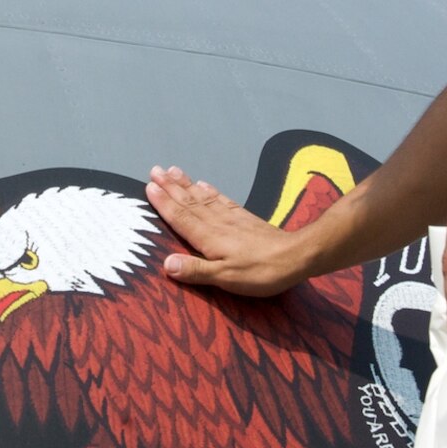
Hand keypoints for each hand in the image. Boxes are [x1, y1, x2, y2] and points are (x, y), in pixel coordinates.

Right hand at [145, 165, 301, 294]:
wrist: (296, 256)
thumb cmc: (260, 272)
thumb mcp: (226, 277)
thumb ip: (196, 270)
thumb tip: (165, 263)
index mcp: (208, 237)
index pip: (181, 217)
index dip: (164, 203)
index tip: (149, 186)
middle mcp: (217, 222)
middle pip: (189, 202)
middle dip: (170, 186)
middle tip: (154, 170)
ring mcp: (232, 218)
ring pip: (203, 197)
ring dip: (186, 184)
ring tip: (172, 170)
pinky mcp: (245, 218)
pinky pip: (222, 200)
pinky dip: (210, 191)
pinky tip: (203, 184)